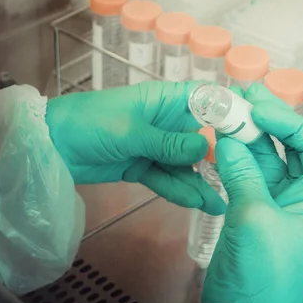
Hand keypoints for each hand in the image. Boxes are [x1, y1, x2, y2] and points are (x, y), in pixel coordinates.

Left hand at [45, 81, 225, 214]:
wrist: (51, 146)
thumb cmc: (89, 122)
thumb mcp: (130, 131)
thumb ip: (167, 142)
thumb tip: (205, 147)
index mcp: (163, 99)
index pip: (205, 100)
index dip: (228, 112)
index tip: (251, 132)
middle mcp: (165, 121)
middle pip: (201, 136)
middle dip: (220, 156)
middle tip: (242, 177)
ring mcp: (155, 146)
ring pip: (185, 163)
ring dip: (202, 181)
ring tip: (222, 201)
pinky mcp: (143, 166)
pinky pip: (167, 178)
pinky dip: (181, 190)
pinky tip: (199, 203)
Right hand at [202, 83, 302, 302]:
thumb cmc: (264, 277)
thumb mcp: (256, 218)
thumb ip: (242, 173)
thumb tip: (228, 138)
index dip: (289, 121)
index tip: (260, 108)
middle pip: (288, 146)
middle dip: (267, 119)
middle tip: (245, 92)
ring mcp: (276, 200)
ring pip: (263, 156)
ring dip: (246, 133)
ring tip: (229, 106)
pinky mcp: (252, 207)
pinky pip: (245, 171)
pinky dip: (232, 154)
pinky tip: (221, 136)